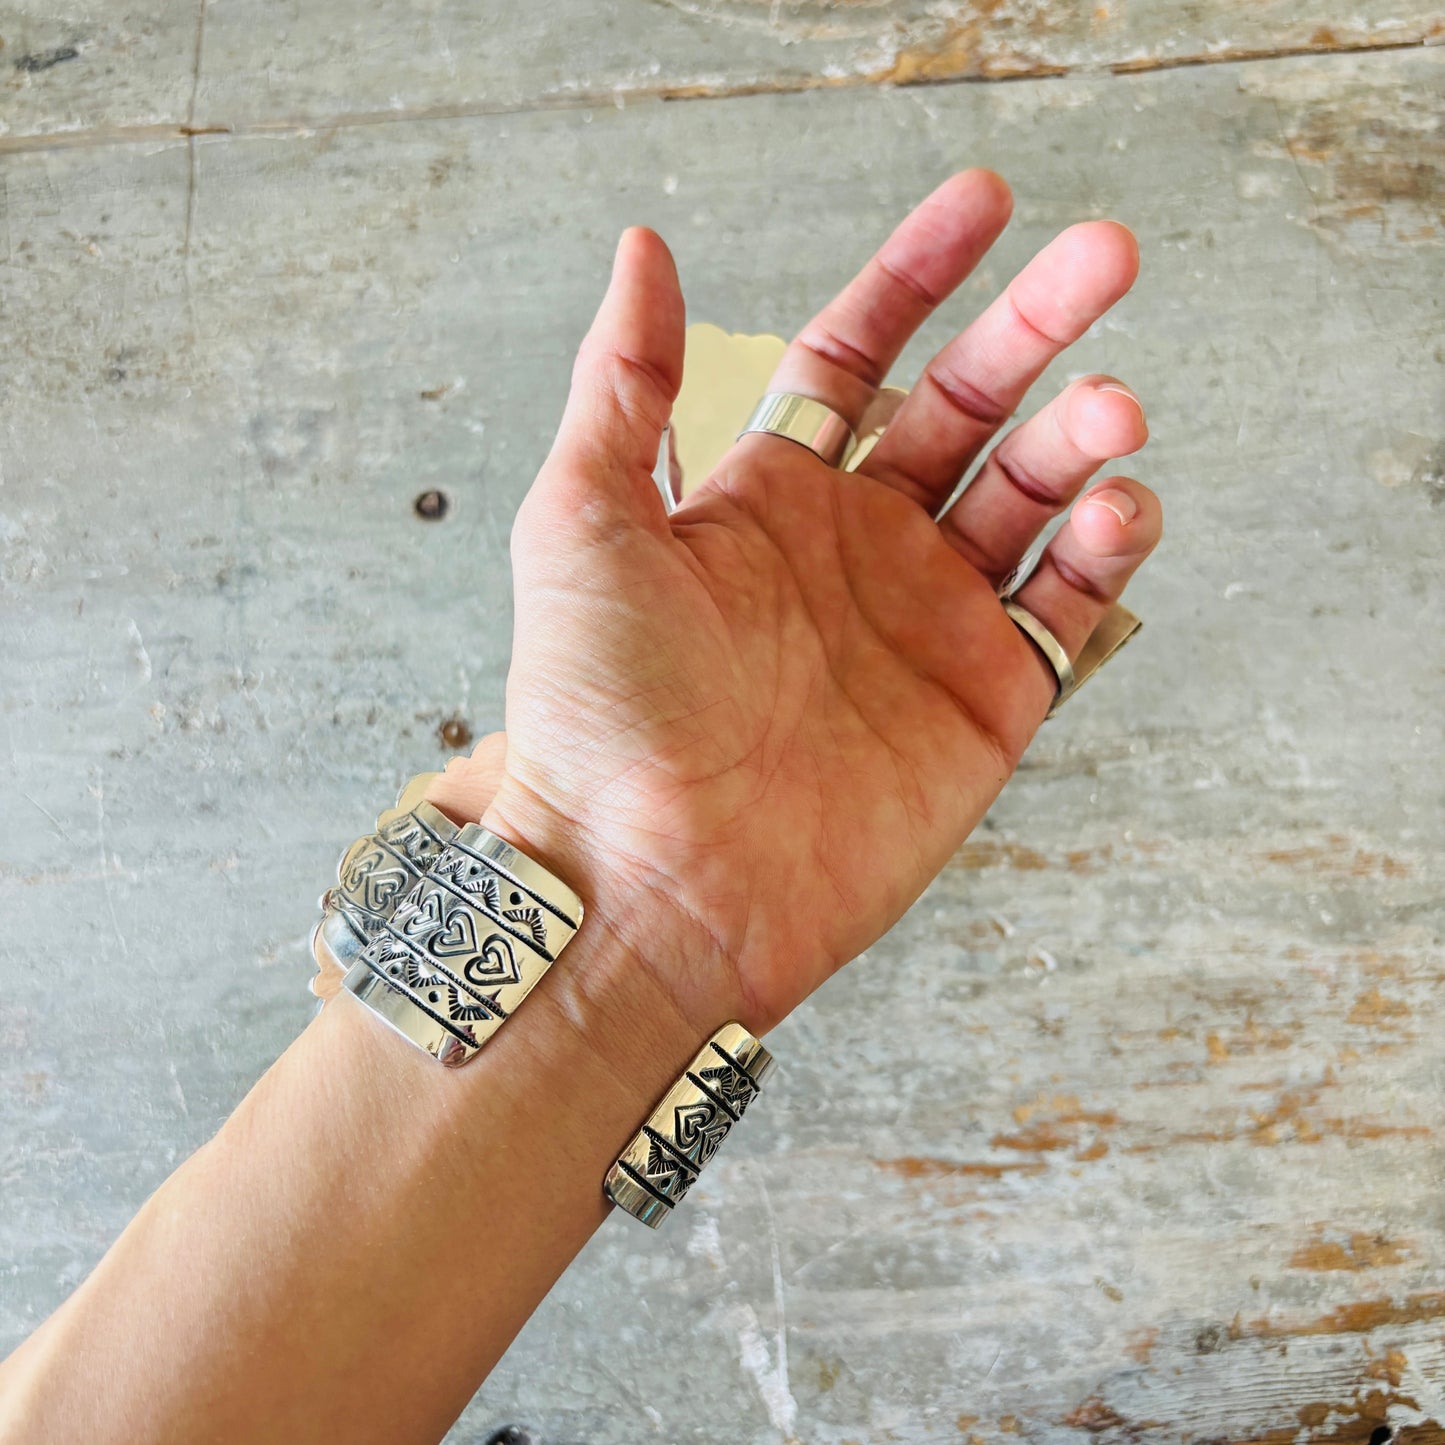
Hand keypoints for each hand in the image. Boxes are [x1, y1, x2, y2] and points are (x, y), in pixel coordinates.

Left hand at [437, 171, 1159, 1037]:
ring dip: (1080, 440)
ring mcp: (925, 628)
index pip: (860, 355)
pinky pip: (1065, 613)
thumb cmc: (598, 713)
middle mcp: (855, 552)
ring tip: (1109, 405)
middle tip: (1108, 254)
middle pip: (966, 410)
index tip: (987, 201)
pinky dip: (1102, 554)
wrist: (651, 885)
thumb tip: (643, 248)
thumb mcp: (579, 523)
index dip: (919, 274)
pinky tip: (1112, 509)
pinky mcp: (983, 709)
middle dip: (1037, 328)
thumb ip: (625, 384)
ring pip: (1030, 501)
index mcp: (768, 500)